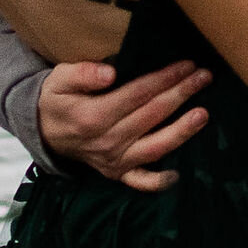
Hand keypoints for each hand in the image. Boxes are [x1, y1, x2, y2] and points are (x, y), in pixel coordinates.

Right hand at [37, 58, 210, 192]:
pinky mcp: (117, 173)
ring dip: (182, 131)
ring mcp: (114, 161)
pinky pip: (141, 182)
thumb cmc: (56, 99)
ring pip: (155, 147)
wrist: (43, 131)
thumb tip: (110, 73)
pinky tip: (178, 174)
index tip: (186, 64)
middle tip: (204, 76)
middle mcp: (107, 142)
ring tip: (204, 114)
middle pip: (152, 115)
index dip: (164, 78)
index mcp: (94, 116)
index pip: (139, 94)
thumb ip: (82, 74)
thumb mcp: (59, 79)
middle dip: (181, 94)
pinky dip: (159, 181)